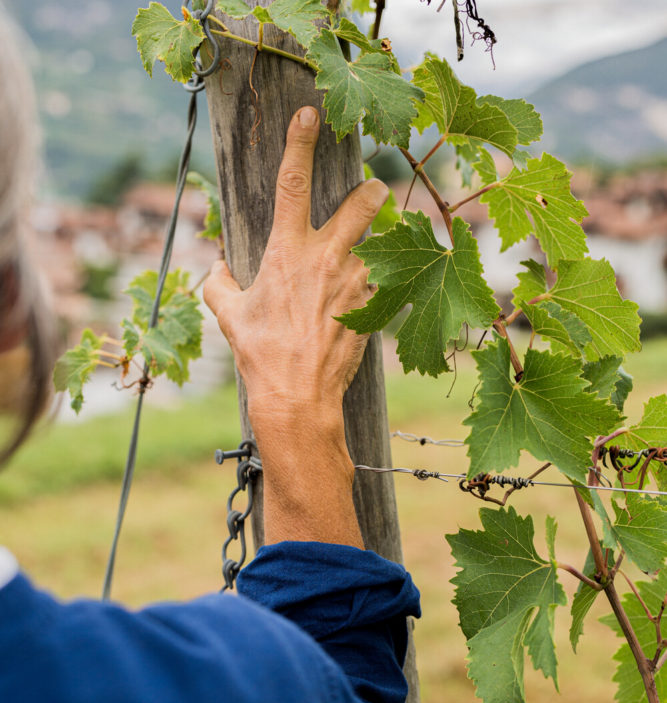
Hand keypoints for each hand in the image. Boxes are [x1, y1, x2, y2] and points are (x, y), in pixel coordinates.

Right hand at [203, 105, 387, 430]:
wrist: (299, 399)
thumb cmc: (261, 356)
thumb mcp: (229, 316)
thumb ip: (219, 283)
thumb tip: (216, 268)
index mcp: (288, 252)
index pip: (293, 183)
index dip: (299, 143)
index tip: (309, 114)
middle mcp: (328, 259)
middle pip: (364, 203)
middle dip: (372, 189)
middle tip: (371, 191)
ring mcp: (356, 284)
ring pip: (381, 242)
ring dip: (377, 241)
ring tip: (366, 253)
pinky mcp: (372, 310)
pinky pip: (381, 283)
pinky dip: (376, 282)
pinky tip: (362, 297)